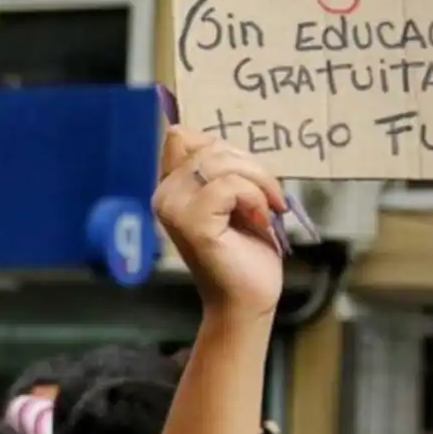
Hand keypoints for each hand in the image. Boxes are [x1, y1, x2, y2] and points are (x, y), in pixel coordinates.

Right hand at [151, 128, 286, 317]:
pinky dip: (255, 199)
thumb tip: (207, 135)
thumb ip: (219, 168)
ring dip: (258, 183)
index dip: (221, 149)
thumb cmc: (245, 251)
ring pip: (221, 162)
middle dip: (250, 167)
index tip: (244, 180)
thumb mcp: (235, 196)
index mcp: (170, 187)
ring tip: (265, 210)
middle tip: (267, 198)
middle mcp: (164, 196)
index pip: (183, 136)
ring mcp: (175, 210)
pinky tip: (258, 221)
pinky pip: (230, 186)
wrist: (248, 298)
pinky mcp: (193, 224)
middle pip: (209, 146)